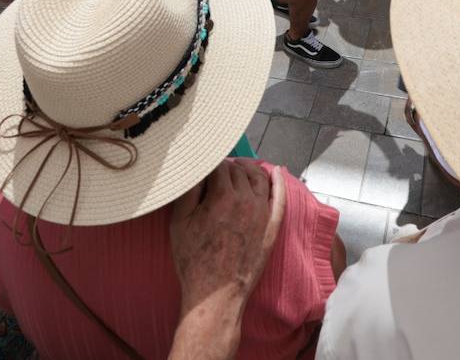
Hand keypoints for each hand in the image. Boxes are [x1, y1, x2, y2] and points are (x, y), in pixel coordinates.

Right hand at [170, 160, 285, 312]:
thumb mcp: (180, 222)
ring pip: (258, 178)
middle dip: (227, 167)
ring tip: (239, 168)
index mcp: (222, 196)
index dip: (209, 165)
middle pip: (238, 170)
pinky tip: (276, 171)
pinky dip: (278, 181)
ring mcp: (262, 213)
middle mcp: (246, 200)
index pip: (218, 166)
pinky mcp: (272, 226)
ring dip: (248, 169)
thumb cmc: (194, 261)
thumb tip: (195, 169)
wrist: (216, 295)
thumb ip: (188, 190)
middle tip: (217, 171)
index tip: (204, 168)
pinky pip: (280, 197)